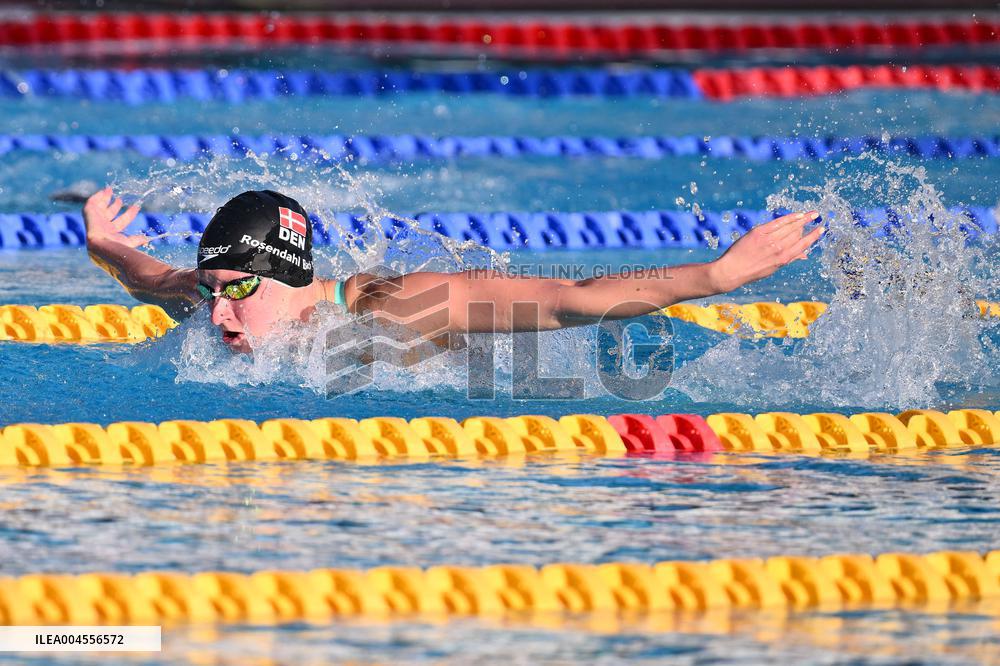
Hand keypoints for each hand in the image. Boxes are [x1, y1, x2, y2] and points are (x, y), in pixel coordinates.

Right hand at [83, 186, 147, 248]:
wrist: (101, 243)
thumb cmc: (115, 245)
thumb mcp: (130, 242)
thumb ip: (138, 239)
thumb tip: (147, 239)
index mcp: (112, 232)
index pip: (122, 221)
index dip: (129, 214)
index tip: (136, 207)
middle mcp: (103, 225)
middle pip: (110, 213)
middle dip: (115, 206)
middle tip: (120, 199)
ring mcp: (95, 218)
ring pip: (101, 206)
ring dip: (106, 198)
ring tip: (110, 190)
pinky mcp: (89, 211)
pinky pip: (92, 202)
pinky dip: (97, 196)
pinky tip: (103, 190)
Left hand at [707, 211, 823, 292]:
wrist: (731, 270)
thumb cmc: (752, 271)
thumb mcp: (773, 268)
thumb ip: (789, 258)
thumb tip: (805, 255)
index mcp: (783, 259)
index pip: (803, 245)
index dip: (813, 236)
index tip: (822, 229)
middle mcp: (778, 249)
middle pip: (797, 232)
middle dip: (808, 223)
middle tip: (817, 215)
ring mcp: (769, 240)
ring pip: (789, 226)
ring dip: (801, 218)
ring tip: (810, 213)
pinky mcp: (759, 233)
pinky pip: (777, 223)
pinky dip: (788, 218)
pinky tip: (796, 214)